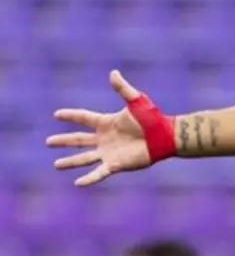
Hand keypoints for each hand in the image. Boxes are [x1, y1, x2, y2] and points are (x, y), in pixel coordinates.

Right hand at [47, 70, 156, 186]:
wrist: (164, 136)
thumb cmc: (152, 118)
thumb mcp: (136, 101)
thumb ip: (122, 89)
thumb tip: (113, 72)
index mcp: (107, 122)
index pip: (84, 118)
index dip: (71, 116)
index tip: (57, 115)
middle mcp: (105, 138)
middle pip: (79, 140)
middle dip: (64, 141)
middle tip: (48, 142)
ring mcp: (109, 153)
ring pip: (84, 158)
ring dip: (70, 161)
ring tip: (56, 165)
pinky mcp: (116, 164)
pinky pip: (99, 173)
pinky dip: (89, 178)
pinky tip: (78, 183)